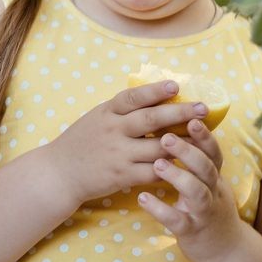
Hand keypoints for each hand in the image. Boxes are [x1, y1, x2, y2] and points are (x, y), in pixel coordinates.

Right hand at [47, 80, 211, 203]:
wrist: (58, 173)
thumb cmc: (80, 144)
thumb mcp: (95, 119)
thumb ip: (120, 110)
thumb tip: (153, 97)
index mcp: (106, 113)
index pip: (133, 97)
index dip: (155, 90)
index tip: (176, 85)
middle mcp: (113, 130)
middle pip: (152, 119)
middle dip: (181, 112)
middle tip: (203, 108)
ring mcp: (118, 153)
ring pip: (158, 146)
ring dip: (183, 142)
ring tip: (203, 138)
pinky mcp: (122, 175)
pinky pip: (153, 171)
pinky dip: (171, 167)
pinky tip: (185, 164)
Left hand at [137, 123, 242, 261]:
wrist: (223, 251)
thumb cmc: (206, 206)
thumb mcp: (206, 182)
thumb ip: (195, 159)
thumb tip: (177, 124)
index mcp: (214, 177)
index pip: (213, 152)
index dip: (204, 136)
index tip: (191, 118)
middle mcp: (213, 192)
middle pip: (206, 168)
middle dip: (189, 151)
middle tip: (166, 136)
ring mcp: (204, 212)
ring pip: (197, 192)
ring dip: (178, 177)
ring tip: (157, 164)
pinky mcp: (192, 231)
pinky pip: (177, 221)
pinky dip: (160, 209)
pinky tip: (142, 198)